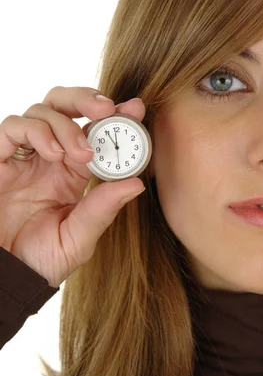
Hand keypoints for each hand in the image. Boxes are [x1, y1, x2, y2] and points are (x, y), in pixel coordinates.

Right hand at [0, 86, 146, 287]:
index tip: (136, 108)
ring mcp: (25, 157)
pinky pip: (13, 126)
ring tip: (79, 153)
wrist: (6, 275)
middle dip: (87, 99)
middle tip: (107, 109)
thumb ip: (102, 210)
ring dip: (66, 123)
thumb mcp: (79, 239)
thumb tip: (137, 183)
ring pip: (42, 110)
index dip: (116, 116)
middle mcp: (50, 158)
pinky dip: (35, 130)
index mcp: (74, 173)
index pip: (95, 132)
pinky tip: (52, 153)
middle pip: (66, 106)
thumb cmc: (41, 260)